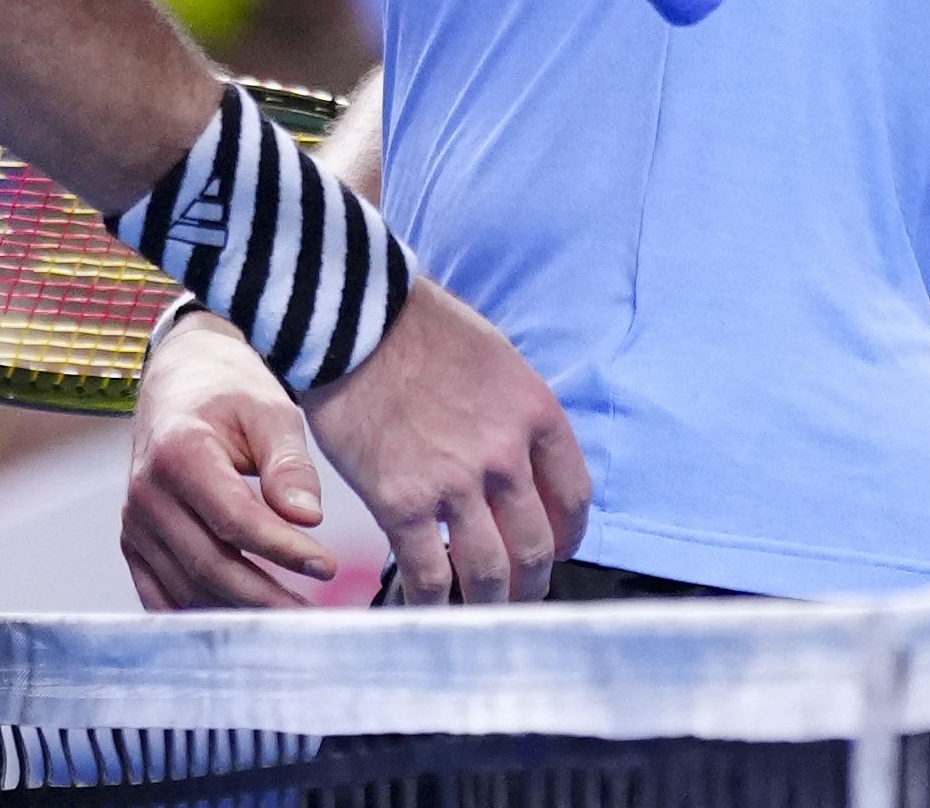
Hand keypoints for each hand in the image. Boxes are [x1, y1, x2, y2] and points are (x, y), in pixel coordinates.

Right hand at [121, 311, 335, 610]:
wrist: (181, 381)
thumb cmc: (231, 393)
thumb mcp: (270, 411)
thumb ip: (289, 463)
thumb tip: (309, 518)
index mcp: (179, 453)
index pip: (234, 520)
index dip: (282, 549)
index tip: (327, 565)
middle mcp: (146, 494)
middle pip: (210, 564)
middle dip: (267, 596)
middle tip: (315, 613)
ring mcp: (134, 524)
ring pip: (188, 588)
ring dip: (241, 611)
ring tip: (291, 617)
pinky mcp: (134, 544)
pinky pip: (163, 596)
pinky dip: (202, 614)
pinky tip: (243, 622)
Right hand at [298, 277, 587, 604]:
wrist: (355, 318)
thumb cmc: (418, 328)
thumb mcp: (495, 358)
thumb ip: (513, 414)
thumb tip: (518, 458)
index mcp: (536, 413)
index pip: (574, 498)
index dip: (567, 536)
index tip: (555, 550)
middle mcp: (506, 455)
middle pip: (536, 546)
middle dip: (532, 582)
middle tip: (520, 594)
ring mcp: (455, 483)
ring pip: (491, 571)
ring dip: (491, 602)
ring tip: (481, 611)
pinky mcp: (402, 502)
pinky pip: (428, 573)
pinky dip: (433, 601)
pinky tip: (428, 606)